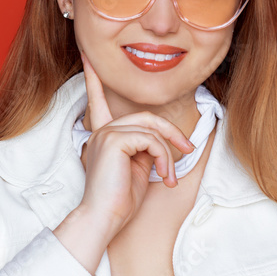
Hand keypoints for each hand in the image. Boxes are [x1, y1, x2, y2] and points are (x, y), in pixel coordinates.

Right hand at [76, 50, 194, 238]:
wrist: (104, 219)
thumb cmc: (119, 201)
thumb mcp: (136, 168)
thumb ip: (144, 148)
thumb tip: (160, 142)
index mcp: (103, 135)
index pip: (98, 100)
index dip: (94, 79)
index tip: (88, 57)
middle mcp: (101, 131)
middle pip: (146, 116)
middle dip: (171, 133)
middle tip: (188, 150)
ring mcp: (106, 133)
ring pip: (152, 128)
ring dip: (169, 152)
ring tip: (170, 176)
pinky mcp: (114, 140)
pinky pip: (151, 139)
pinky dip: (163, 157)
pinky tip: (162, 176)